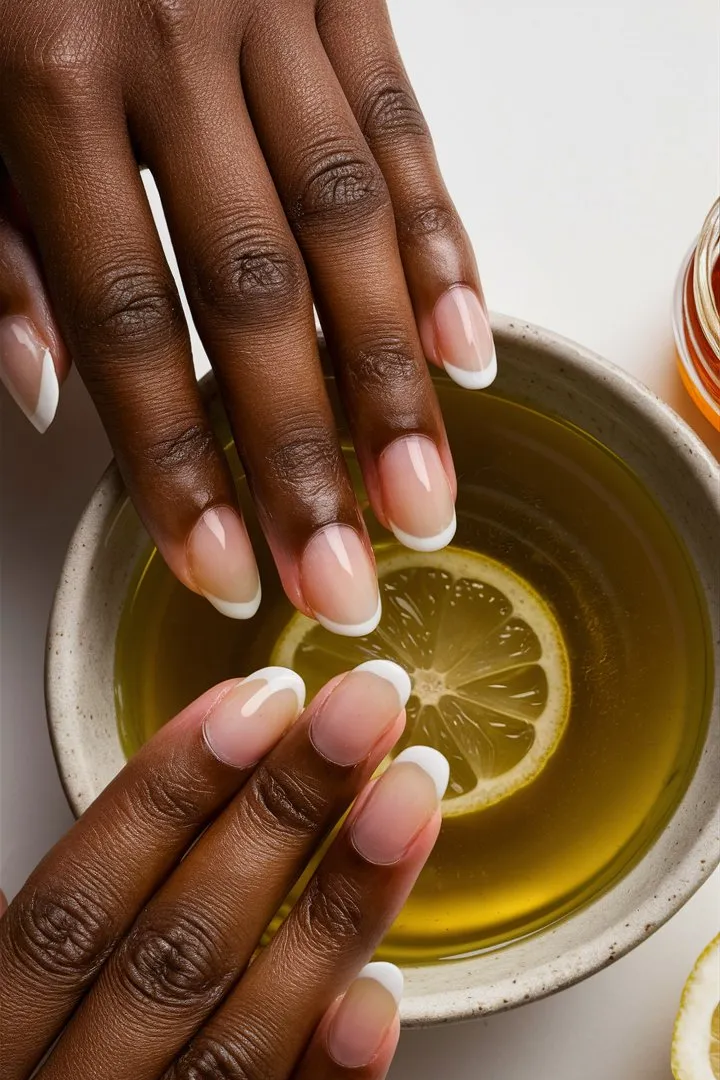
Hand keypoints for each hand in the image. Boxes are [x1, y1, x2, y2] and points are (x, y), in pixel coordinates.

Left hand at [0, 0, 494, 634]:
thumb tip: (50, 392)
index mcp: (46, 74)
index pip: (131, 318)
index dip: (182, 462)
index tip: (227, 571)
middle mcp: (172, 42)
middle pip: (258, 293)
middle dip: (309, 454)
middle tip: (351, 581)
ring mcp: (271, 6)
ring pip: (352, 222)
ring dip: (394, 379)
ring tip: (429, 499)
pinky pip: (403, 128)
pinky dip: (440, 244)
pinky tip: (467, 347)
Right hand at [0, 660, 446, 1079]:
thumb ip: (4, 967)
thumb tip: (68, 850)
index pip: (74, 914)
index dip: (166, 799)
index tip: (257, 704)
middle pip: (174, 959)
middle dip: (280, 819)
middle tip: (365, 712)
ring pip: (237, 1061)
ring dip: (333, 920)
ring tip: (408, 805)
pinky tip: (384, 999)